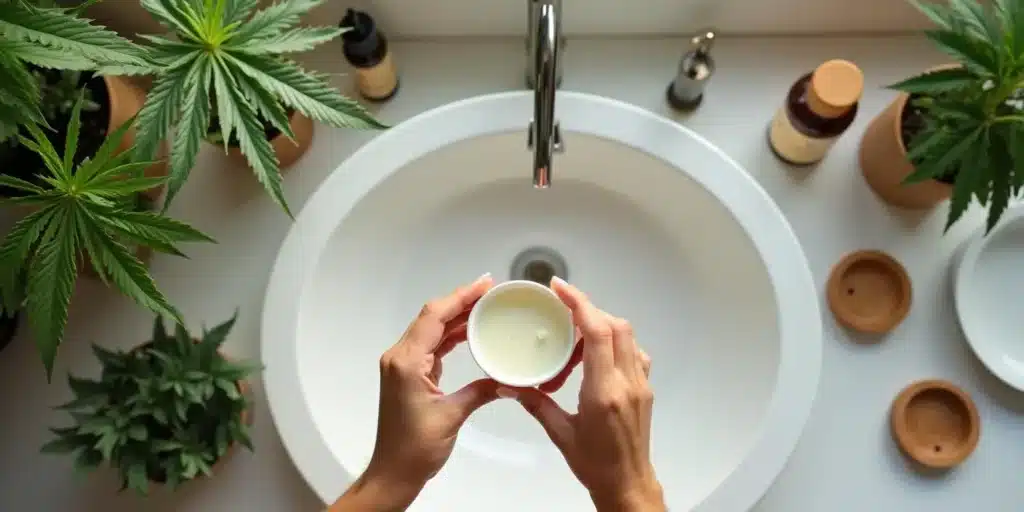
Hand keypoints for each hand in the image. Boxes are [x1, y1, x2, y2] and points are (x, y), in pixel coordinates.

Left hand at [330, 274, 499, 510]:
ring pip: (431, 330)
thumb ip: (481, 391)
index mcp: (407, 362)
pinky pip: (431, 346)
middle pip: (431, 317)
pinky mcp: (408, 374)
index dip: (460, 296)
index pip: (434, 316)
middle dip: (461, 301)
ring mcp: (402, 365)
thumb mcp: (452, 416)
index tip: (485, 285)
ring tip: (485, 305)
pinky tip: (470, 331)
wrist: (393, 472)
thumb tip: (508, 380)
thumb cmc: (416, 448)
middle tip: (491, 290)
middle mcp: (400, 357)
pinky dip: (450, 336)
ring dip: (456, 317)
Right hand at [505, 277, 663, 511]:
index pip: (598, 333)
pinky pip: (635, 353)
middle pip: (616, 326)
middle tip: (562, 307)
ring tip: (576, 330)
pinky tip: (598, 353)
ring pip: (628, 336)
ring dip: (604, 323)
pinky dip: (617, 342)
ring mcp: (641, 384)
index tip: (560, 288)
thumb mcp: (560, 433)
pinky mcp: (645, 389)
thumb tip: (508, 385)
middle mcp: (627, 383)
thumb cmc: (595, 464)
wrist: (628, 484)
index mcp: (604, 392)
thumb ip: (536, 403)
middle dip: (589, 308)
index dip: (580, 303)